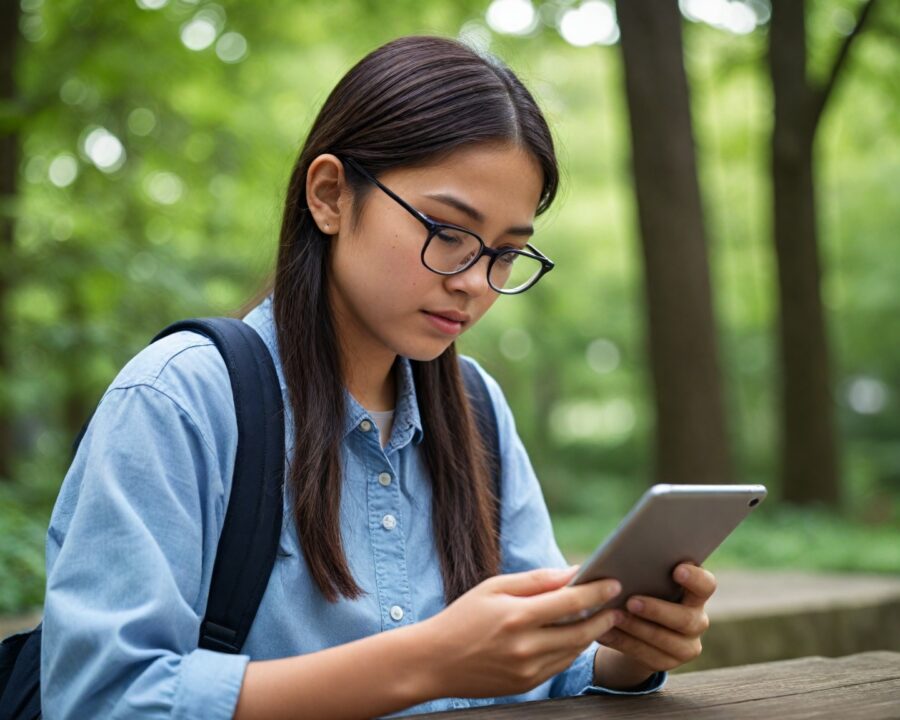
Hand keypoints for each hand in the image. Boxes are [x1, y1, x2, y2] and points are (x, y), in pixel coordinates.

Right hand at [418, 566, 624, 698]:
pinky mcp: (525, 685)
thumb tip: (570, 573)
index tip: (613, 583)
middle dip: (603, 616)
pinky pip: (559, 665)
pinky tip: (575, 636)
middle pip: (580, 631)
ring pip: (573, 650)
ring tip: (602, 618)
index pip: (570, 602)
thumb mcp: (493, 588)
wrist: (433, 661)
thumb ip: (534, 581)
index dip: (596, 592)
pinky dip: (571, 649)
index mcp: (516, 617)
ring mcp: (527, 670)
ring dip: (591, 634)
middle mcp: (525, 647)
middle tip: (617, 604)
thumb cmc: (462, 617)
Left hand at [594, 563, 715, 684]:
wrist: (641, 626)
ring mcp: (686, 646)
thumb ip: (647, 570)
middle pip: (685, 619)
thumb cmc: (645, 590)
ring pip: (663, 640)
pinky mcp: (667, 662)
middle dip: (657, 610)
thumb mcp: (649, 580)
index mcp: (696, 594)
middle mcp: (697, 620)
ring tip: (613, 616)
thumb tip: (622, 558)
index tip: (677, 569)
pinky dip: (622, 641)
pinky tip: (604, 632)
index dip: (695, 578)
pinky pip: (644, 654)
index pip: (706, 585)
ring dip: (636, 628)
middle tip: (631, 601)